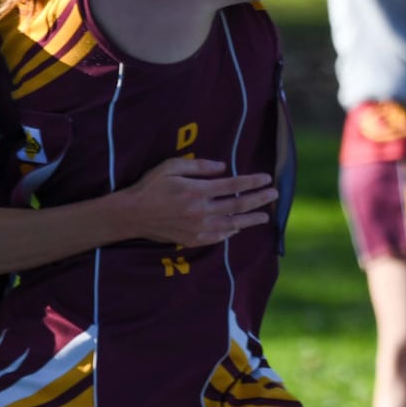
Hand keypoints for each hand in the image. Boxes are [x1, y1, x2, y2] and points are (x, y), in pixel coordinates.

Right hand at [121, 157, 278, 246]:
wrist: (130, 215)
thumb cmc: (150, 187)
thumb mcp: (170, 167)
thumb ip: (198, 166)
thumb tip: (223, 167)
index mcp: (197, 191)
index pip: (233, 186)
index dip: (252, 182)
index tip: (267, 179)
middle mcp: (200, 211)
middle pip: (238, 205)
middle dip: (259, 200)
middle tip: (274, 195)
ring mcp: (197, 228)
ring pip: (232, 225)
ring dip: (251, 220)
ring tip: (265, 217)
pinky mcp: (191, 239)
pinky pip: (217, 237)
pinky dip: (229, 233)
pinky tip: (237, 229)